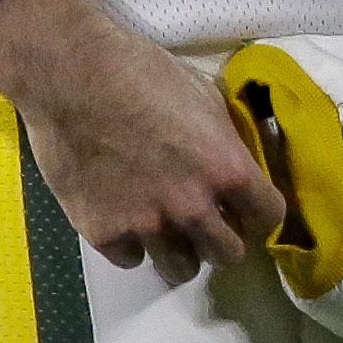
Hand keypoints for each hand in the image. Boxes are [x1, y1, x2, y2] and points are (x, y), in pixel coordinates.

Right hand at [0, 0, 285, 285]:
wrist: (73, 77)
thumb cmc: (142, 73)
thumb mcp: (205, 96)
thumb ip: (224, 140)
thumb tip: (236, 159)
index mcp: (226, 168)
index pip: (269, 218)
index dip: (260, 214)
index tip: (248, 209)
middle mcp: (193, 206)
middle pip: (228, 254)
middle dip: (223, 238)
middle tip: (206, 221)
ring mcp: (147, 225)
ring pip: (181, 270)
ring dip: (179, 250)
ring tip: (166, 228)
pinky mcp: (103, 234)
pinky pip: (131, 259)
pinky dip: (131, 243)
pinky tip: (123, 216)